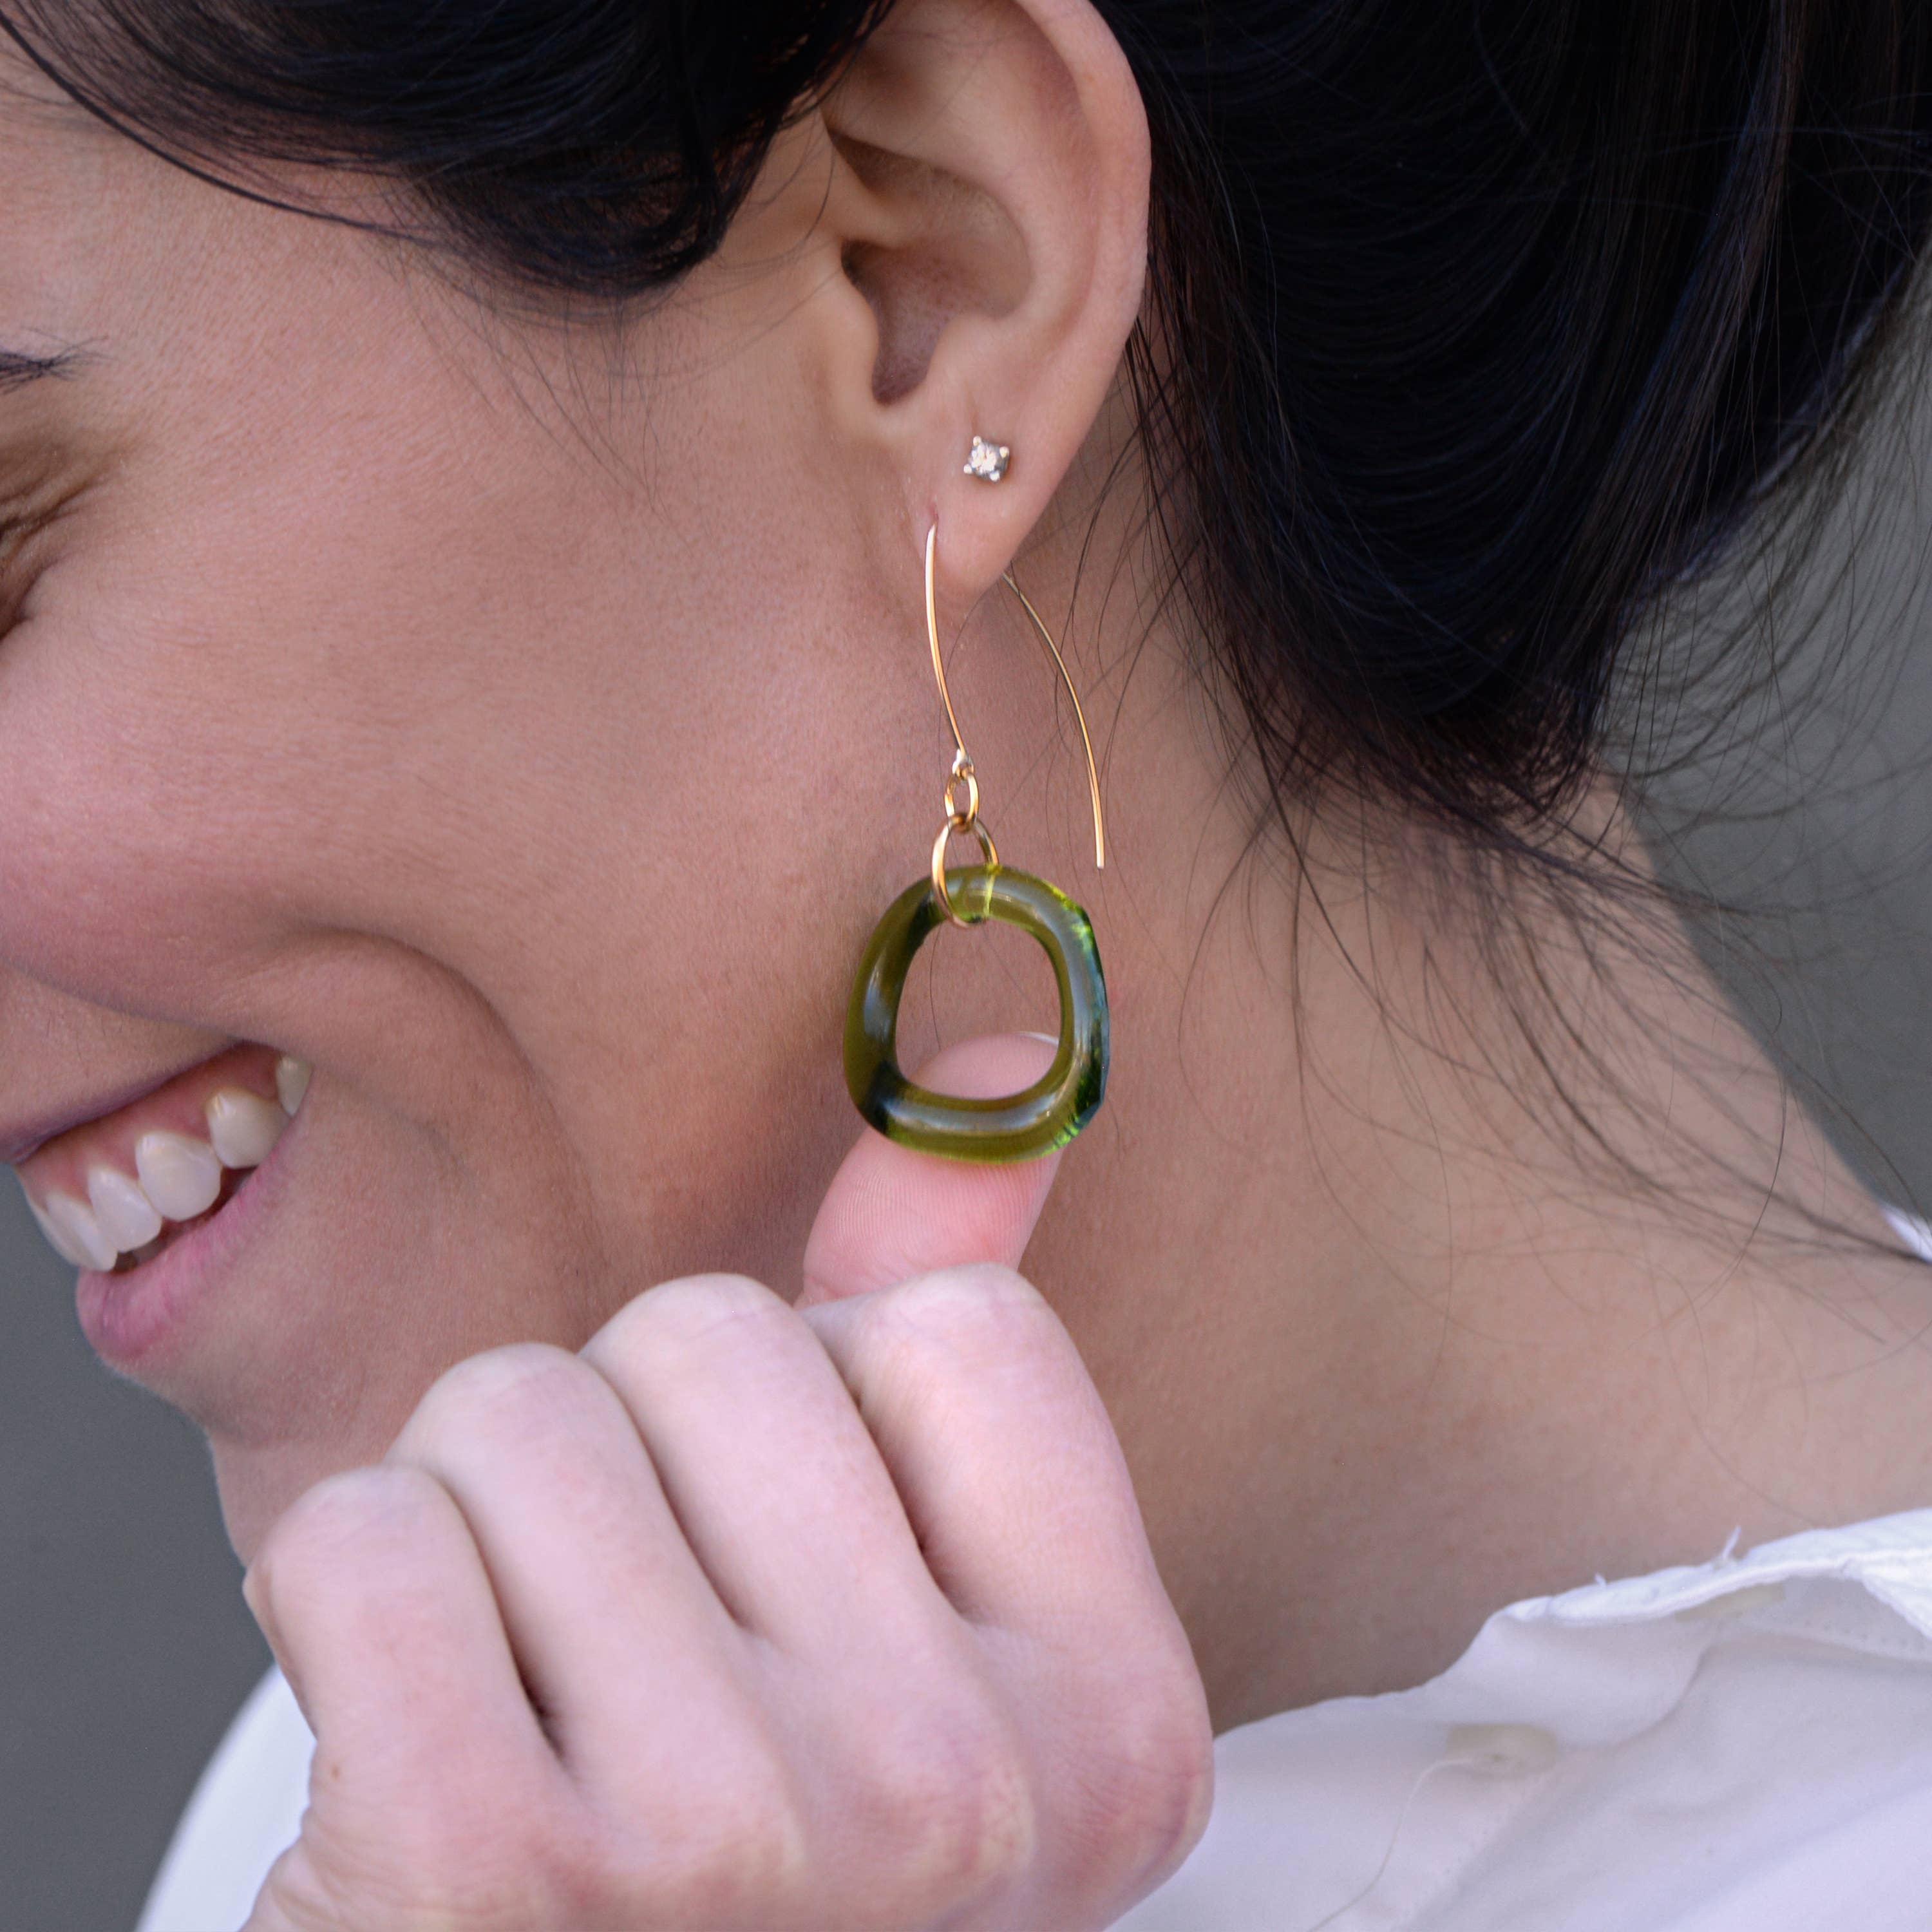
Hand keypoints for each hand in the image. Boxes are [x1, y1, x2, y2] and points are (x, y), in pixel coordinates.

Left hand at [240, 1036, 1212, 1931]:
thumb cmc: (747, 1839)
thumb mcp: (917, 1629)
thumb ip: (961, 1354)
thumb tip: (1016, 1055)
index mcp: (1113, 1716)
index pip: (947, 1324)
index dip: (833, 1413)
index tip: (802, 1580)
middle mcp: (963, 1790)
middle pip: (710, 1339)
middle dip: (632, 1446)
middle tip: (636, 1650)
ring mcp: (728, 1842)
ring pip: (518, 1411)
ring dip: (478, 1518)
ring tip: (526, 1691)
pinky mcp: (481, 1872)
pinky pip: (363, 1538)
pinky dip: (351, 1604)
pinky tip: (416, 1745)